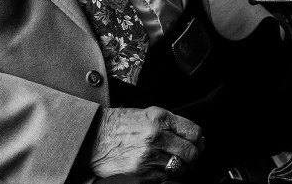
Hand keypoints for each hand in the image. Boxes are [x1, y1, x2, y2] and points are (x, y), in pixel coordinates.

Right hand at [88, 106, 202, 180]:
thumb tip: (191, 136)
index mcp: (159, 118)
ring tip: (168, 161)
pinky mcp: (142, 174)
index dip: (198, 140)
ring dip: (177, 166)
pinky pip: (165, 178)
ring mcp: (149, 157)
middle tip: (186, 155)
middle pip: (191, 152)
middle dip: (192, 156)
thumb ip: (169, 123)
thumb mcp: (146, 113)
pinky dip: (163, 175)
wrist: (93, 137)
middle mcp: (156, 136)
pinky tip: (155, 167)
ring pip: (179, 168)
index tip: (196, 143)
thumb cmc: (118, 125)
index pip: (194, 132)